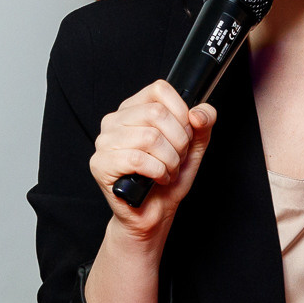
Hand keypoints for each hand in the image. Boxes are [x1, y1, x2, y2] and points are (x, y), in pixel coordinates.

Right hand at [91, 80, 215, 244]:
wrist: (154, 213)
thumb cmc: (168, 178)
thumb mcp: (193, 147)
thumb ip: (203, 124)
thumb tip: (198, 113)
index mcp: (134, 108)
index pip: (159, 89)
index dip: (181, 112)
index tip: (185, 135)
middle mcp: (115, 120)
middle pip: (157, 114)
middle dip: (178, 142)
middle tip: (177, 159)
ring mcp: (104, 141)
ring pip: (149, 137)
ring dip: (169, 160)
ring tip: (167, 171)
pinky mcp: (100, 163)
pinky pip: (138, 159)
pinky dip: (157, 172)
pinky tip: (156, 179)